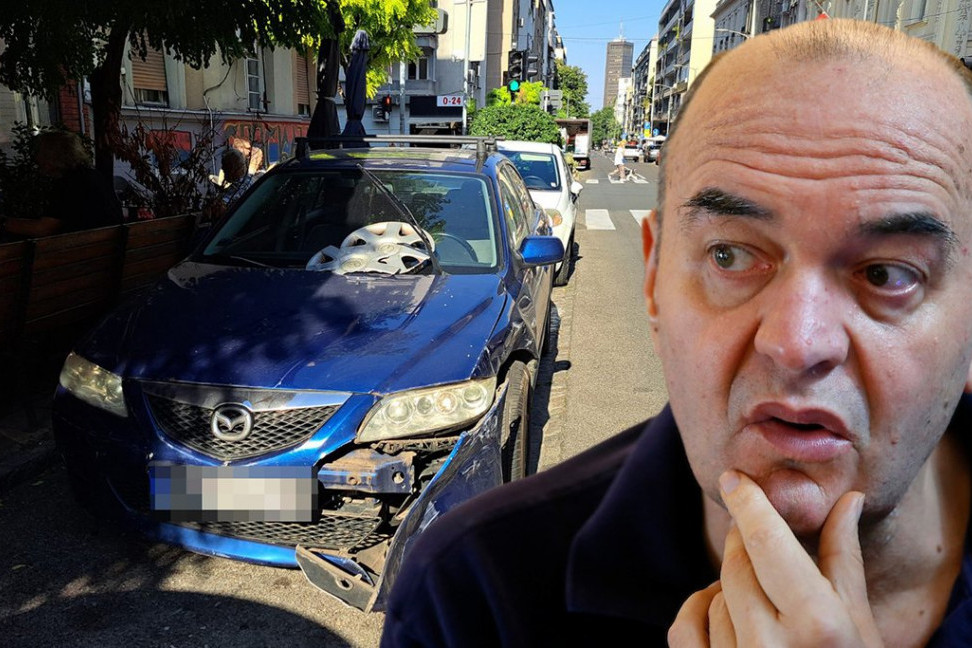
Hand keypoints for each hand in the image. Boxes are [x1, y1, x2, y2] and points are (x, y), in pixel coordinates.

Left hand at [669, 471, 883, 646]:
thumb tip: (848, 500)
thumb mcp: (857, 624)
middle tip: (755, 532)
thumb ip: (842, 559)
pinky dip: (698, 608)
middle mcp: (772, 646)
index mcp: (818, 625)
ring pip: (714, 593)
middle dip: (744, 541)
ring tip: (762, 600)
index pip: (766, 543)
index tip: (733, 478)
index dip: (748, 504)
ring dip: (731, 585)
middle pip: (736, 563)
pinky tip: (718, 605)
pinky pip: (684, 627)